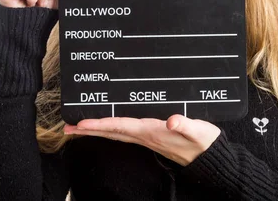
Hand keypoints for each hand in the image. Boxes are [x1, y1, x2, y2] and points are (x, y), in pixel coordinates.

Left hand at [63, 115, 220, 165]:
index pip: (121, 126)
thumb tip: (172, 121)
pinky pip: (125, 132)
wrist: (210, 157)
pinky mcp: (152, 137)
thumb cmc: (204, 142)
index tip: (82, 124)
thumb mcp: (198, 131)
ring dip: (96, 129)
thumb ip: (185, 124)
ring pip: (116, 132)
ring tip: (78, 128)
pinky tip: (106, 126)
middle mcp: (146, 136)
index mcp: (152, 132)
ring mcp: (147, 138)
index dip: (101, 124)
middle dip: (89, 129)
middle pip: (112, 131)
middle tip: (67, 128)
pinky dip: (111, 128)